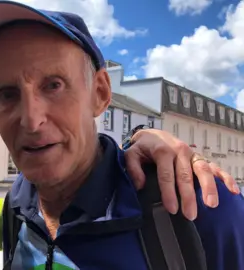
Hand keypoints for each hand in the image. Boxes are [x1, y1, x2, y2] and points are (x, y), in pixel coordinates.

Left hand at [124, 129, 238, 220]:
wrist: (153, 135)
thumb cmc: (142, 148)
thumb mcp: (131, 153)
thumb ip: (132, 168)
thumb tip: (140, 184)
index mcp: (163, 151)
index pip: (166, 175)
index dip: (169, 193)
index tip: (171, 209)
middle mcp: (180, 151)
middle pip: (186, 176)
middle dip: (189, 197)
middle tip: (190, 215)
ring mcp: (192, 154)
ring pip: (203, 170)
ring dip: (209, 188)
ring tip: (211, 205)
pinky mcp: (199, 157)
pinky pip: (214, 167)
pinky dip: (224, 178)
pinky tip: (233, 191)